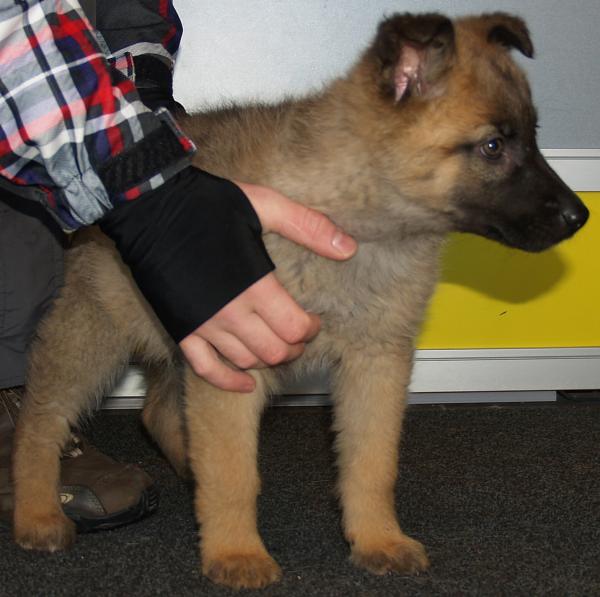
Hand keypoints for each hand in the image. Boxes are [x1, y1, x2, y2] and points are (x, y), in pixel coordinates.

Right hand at [179, 183, 356, 391]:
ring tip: (275, 347)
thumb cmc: (207, 205)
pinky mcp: (181, 329)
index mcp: (255, 284)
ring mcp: (203, 325)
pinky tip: (245, 382)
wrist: (150, 209)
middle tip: (299, 337)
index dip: (310, 330)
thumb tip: (348, 248)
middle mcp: (230, 312)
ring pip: (246, 362)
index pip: (294, 328)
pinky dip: (228, 381)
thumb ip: (308, 227)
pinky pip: (206, 369)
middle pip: (274, 352)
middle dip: (294, 348)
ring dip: (267, 360)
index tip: (312, 321)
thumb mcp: (264, 206)